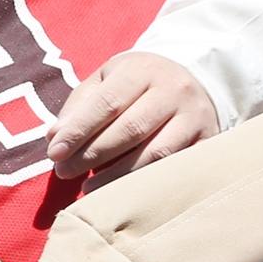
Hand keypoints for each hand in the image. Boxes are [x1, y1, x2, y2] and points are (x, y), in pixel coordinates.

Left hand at [46, 52, 218, 182]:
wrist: (193, 79)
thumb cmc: (136, 85)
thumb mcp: (106, 81)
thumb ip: (79, 107)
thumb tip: (55, 138)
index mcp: (143, 69)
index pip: (108, 102)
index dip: (79, 130)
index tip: (54, 153)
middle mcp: (174, 89)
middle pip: (131, 129)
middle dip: (92, 155)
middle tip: (64, 173)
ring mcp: (195, 116)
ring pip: (156, 153)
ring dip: (117, 175)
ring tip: (88, 187)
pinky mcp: (209, 140)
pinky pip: (176, 167)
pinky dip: (146, 183)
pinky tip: (122, 192)